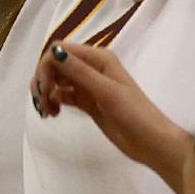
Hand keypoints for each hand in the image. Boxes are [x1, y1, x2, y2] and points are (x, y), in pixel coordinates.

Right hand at [34, 41, 193, 191]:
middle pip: (55, 65)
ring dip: (46, 93)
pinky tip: (54, 114)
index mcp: (99, 59)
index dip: (47, 65)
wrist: (152, 143)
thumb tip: (54, 52)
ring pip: (56, 81)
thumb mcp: (107, 92)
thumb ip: (80, 72)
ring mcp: (88, 86)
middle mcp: (91, 68)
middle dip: (43, 80)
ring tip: (47, 112)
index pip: (61, 50)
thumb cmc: (135, 114)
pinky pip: (62, 95)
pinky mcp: (86, 102)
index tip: (44, 88)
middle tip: (41, 103)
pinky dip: (54, 102)